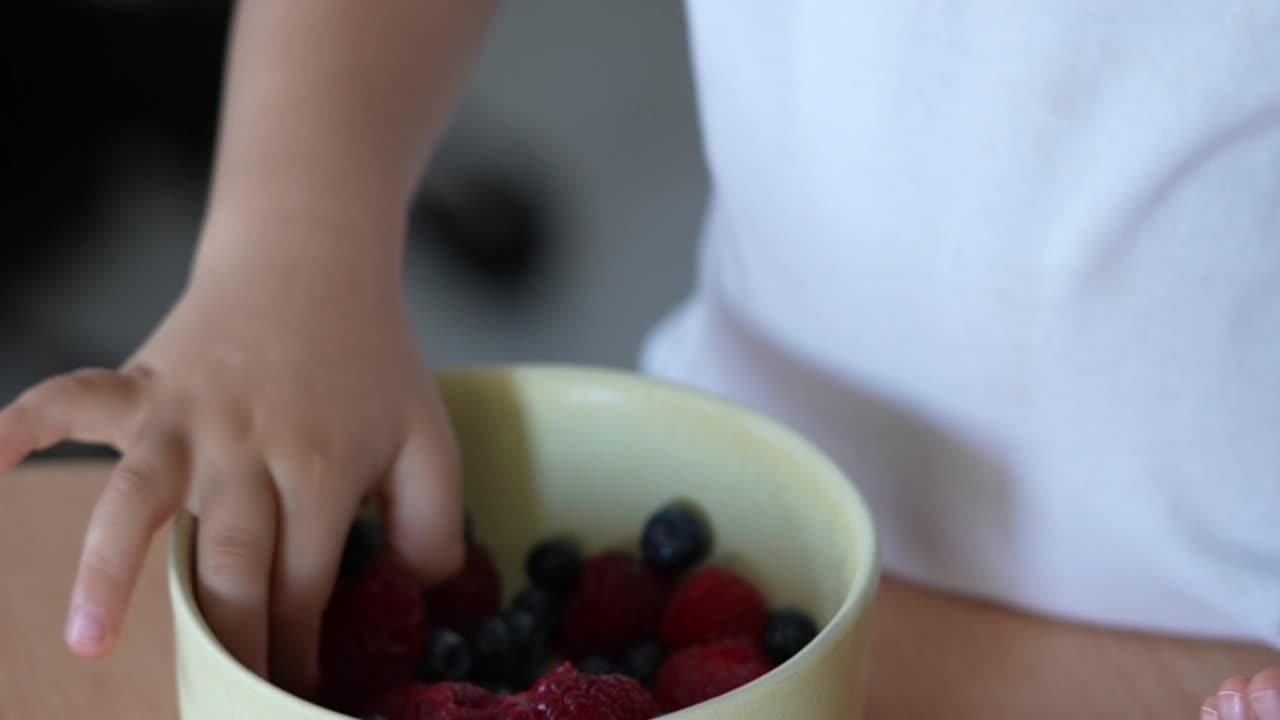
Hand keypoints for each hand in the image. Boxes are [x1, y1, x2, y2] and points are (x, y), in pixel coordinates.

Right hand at [0, 235, 463, 695]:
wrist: (317, 262)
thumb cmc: (372, 362)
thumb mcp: (431, 441)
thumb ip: (434, 526)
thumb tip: (412, 598)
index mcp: (324, 469)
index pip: (303, 586)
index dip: (298, 652)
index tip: (291, 696)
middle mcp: (250, 447)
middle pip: (229, 564)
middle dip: (227, 643)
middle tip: (220, 701)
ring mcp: (187, 414)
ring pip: (140, 497)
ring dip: (112, 570)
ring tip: (90, 641)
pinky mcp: (143, 382)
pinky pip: (74, 396)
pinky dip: (27, 423)